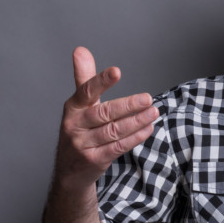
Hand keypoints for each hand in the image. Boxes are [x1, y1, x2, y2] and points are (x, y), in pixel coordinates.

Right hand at [53, 47, 157, 191]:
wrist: (70, 172)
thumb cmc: (79, 131)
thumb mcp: (78, 106)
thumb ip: (84, 78)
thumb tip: (80, 50)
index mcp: (72, 108)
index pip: (86, 91)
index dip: (101, 81)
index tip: (117, 71)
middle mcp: (74, 125)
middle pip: (104, 113)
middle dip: (128, 105)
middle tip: (148, 98)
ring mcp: (83, 144)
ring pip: (114, 131)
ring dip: (136, 121)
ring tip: (154, 112)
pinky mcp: (94, 160)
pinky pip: (118, 147)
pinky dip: (135, 138)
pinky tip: (148, 128)